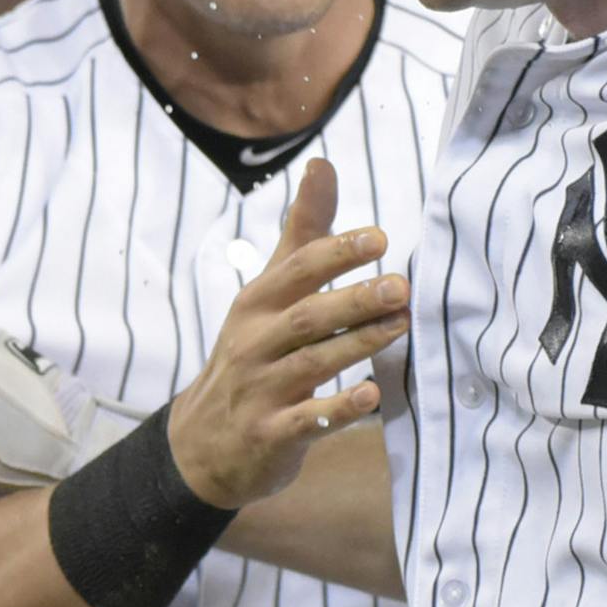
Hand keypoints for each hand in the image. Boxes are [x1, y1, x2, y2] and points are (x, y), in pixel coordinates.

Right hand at [166, 159, 407, 508]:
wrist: (205, 441)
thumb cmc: (252, 353)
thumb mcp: (267, 294)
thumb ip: (303, 234)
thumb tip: (323, 164)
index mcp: (256, 304)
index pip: (295, 271)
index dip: (334, 253)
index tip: (380, 238)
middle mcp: (254, 343)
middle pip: (305, 317)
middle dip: (352, 300)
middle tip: (400, 285)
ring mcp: (260, 390)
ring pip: (310, 364)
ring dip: (357, 345)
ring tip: (401, 326)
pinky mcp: (270, 435)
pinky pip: (306, 421)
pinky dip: (338, 408)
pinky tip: (372, 395)